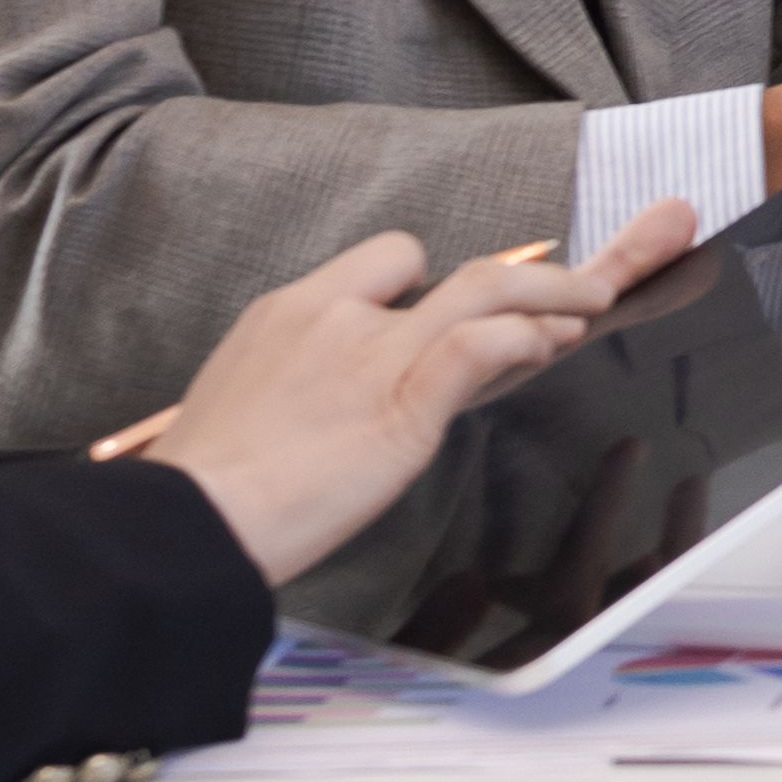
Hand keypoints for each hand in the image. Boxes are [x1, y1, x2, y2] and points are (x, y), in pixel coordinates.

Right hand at [145, 207, 690, 581]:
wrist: (187, 522)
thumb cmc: (207, 491)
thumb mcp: (246, 406)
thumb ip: (301, 381)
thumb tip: (344, 400)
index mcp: (291, 311)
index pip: (387, 260)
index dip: (439, 279)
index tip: (478, 301)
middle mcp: (334, 315)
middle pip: (447, 263)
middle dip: (523, 268)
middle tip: (577, 282)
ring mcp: (371, 353)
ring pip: (486, 288)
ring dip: (552, 290)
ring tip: (595, 301)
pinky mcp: (401, 401)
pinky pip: (481, 343)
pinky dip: (527, 335)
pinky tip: (555, 342)